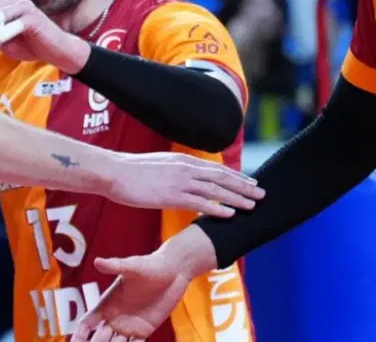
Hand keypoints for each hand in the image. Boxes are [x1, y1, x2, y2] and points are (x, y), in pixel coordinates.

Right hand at [73, 227, 218, 340]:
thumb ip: (115, 266)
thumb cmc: (150, 265)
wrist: (173, 271)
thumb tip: (97, 261)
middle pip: (98, 339)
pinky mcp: (144, 331)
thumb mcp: (133, 267)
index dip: (80, 335)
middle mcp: (115, 317)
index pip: (87, 323)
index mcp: (107, 303)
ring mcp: (129, 326)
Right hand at [106, 151, 262, 217]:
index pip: (216, 168)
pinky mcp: (172, 195)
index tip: (251, 182)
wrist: (113, 172)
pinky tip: (231, 214)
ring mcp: (180, 181)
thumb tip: (183, 177)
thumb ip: (174, 171)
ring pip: (216, 190)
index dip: (236, 176)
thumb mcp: (158, 165)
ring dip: (237, 198)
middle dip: (244, 186)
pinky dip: (218, 208)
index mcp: (183, 160)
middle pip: (222, 177)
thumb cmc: (131, 171)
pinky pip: (200, 203)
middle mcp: (186, 168)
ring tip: (253, 205)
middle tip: (262, 194)